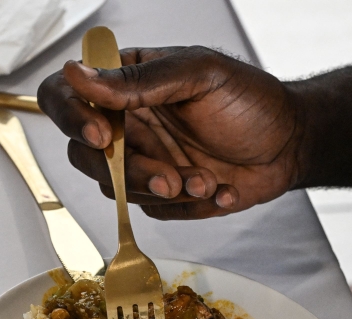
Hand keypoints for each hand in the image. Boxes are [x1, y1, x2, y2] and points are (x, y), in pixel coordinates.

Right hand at [38, 47, 302, 218]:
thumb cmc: (249, 101)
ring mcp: (136, 162)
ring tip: (203, 180)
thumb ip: (137, 78)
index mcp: (123, 85)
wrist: (289, 145)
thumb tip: (76, 73)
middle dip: (128, 171)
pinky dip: (184, 206)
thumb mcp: (198, 75)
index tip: (103, 136)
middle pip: (82, 155)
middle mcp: (122, 124)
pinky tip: (216, 189)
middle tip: (170, 175)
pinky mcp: (155, 195)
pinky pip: (147, 211)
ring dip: (160, 190)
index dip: (70, 118)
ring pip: (113, 189)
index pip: (62, 97)